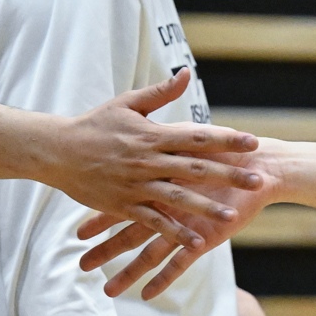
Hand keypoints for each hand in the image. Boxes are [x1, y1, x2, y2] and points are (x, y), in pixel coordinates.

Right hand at [53, 71, 259, 258]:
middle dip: (229, 174)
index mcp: (152, 134)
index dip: (226, 140)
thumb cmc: (94, 124)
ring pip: (178, 197)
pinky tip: (195, 242)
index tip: (254, 142)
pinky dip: (174, 232)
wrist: (57, 150)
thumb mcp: (127, 103)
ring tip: (232, 217)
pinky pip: (153, 221)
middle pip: (196, 168)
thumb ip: (160, 93)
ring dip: (206, 208)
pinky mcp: (124, 205)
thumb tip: (186, 73)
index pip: (197, 136)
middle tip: (258, 180)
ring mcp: (136, 184)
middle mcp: (148, 160)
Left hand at [86, 140, 283, 302]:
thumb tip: (151, 152)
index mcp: (161, 183)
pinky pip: (179, 263)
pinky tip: (147, 295)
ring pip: (149, 252)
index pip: (124, 202)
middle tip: (81, 264)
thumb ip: (169, 153)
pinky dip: (163, 279)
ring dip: (128, 272)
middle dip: (104, 248)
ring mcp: (185, 224)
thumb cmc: (227, 152)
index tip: (79, 231)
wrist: (261, 168)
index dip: (101, 217)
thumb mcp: (192, 144)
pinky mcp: (204, 237)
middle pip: (129, 230)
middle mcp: (168, 205)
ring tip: (107, 290)